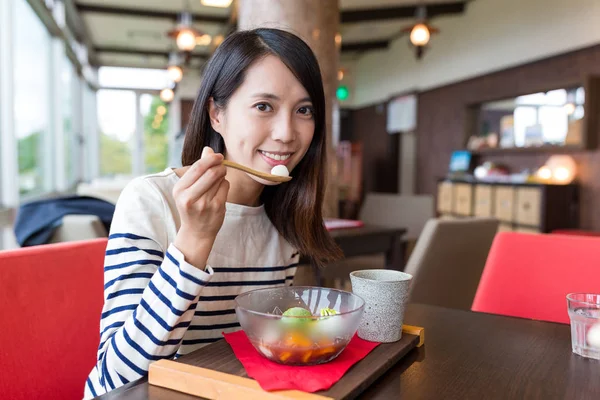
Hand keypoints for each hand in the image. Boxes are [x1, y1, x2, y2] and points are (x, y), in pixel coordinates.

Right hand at [173, 147, 228, 266]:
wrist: (196, 232)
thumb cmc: (192, 206)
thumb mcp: (188, 188)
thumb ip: (198, 169)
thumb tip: (208, 149)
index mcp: (179, 190)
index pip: (197, 167)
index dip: (210, 158)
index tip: (218, 156)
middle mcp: (189, 197)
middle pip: (211, 172)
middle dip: (219, 165)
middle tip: (222, 165)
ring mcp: (204, 204)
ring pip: (220, 178)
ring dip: (222, 175)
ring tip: (218, 180)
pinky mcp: (217, 207)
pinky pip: (225, 187)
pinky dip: (225, 185)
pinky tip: (219, 192)